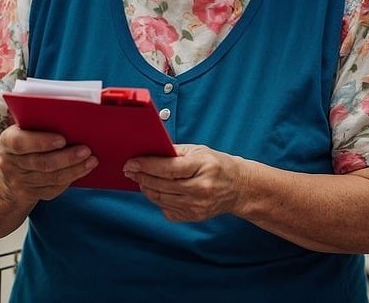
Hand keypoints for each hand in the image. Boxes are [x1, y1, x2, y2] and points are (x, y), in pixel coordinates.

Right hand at [0, 125, 96, 204]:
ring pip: (50, 178)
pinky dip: (70, 178)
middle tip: (86, 150)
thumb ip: (37, 123)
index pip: (20, 143)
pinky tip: (83, 170)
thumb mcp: (21, 130)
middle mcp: (10, 163)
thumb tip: (68, 118)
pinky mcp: (29, 194)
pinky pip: (53, 189)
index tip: (62, 139)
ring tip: (91, 160)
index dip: (41, 142)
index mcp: (7, 141)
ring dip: (74, 169)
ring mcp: (19, 181)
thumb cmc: (22, 143)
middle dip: (66, 157)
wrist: (7, 173)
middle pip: (40, 163)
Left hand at [122, 144, 247, 221]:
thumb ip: (175, 152)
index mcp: (203, 168)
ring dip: (146, 188)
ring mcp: (197, 206)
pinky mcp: (194, 217)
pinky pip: (167, 209)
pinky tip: (155, 190)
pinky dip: (158, 199)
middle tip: (129, 169)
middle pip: (162, 185)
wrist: (238, 188)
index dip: (147, 165)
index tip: (131, 162)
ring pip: (161, 199)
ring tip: (139, 178)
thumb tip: (150, 152)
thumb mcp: (199, 151)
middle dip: (141, 176)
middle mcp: (200, 190)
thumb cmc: (217, 165)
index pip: (169, 169)